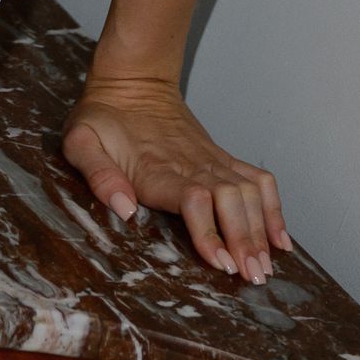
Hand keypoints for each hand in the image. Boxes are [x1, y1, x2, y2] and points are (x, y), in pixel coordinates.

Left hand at [59, 71, 290, 283]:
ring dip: (261, 229)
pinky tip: (279, 238)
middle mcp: (190, 163)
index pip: (193, 198)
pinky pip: (257, 179)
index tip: (221, 264)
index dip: (210, 232)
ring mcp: (211, 159)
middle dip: (245, 240)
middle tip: (253, 278)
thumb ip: (98, 174)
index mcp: (156, 167)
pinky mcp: (221, 157)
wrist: (132, 81)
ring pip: (248, 192)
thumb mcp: (80, 140)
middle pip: (230, 200)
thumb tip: (124, 209)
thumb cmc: (102, 116)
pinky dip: (273, 207)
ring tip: (266, 267)